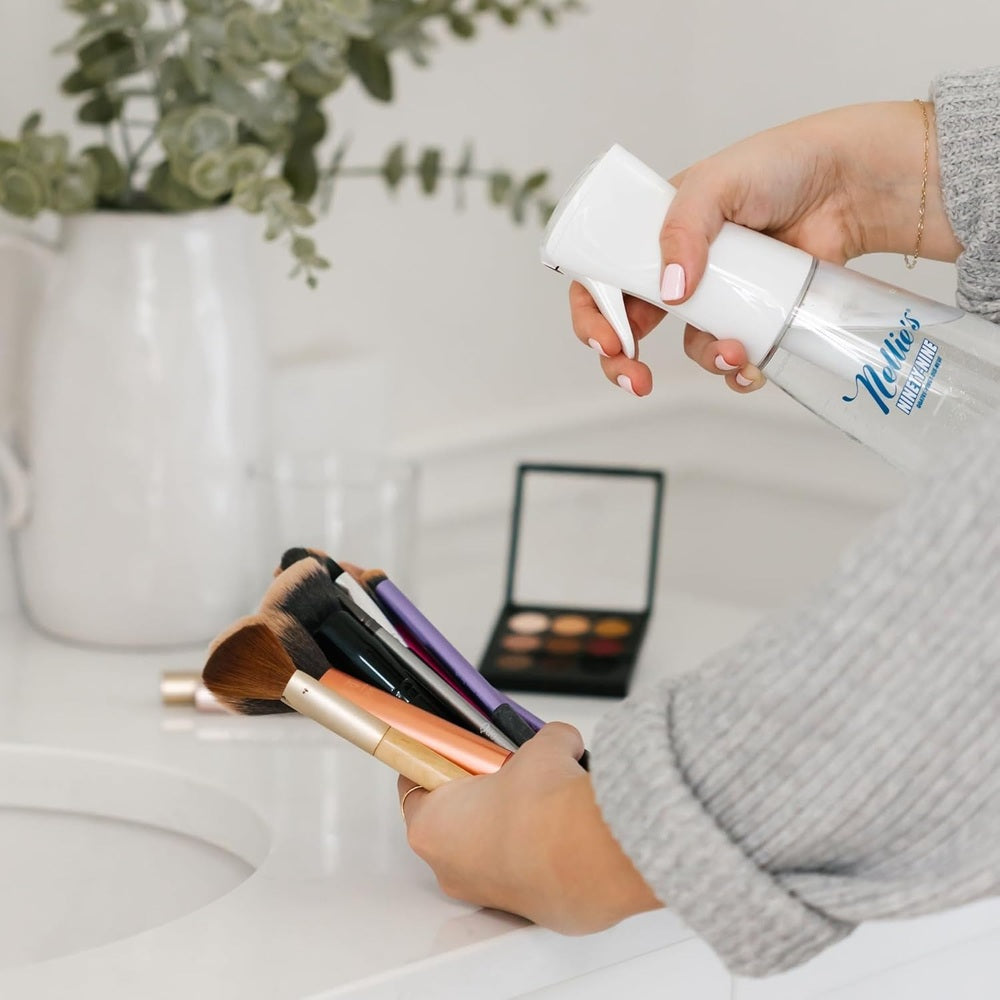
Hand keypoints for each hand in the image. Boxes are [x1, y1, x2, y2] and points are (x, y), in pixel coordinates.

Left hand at [398, 722, 661, 933]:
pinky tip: (557, 829)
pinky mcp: (518, 906)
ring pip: (483, 845)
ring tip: (541, 798)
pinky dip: (530, 849)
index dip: (438, 757)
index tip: (455, 746)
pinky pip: (515, 868)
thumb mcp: (540, 749)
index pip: (415, 782)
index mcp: (430, 824)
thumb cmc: (544, 812)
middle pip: (449, 815)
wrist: (589, 858)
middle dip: (475, 789)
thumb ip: (543, 740)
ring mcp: (481, 891)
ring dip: (505, 821)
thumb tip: (560, 741)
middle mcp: (447, 865)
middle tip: (504, 769)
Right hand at [572, 100, 962, 396]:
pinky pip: (734, 358)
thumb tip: (671, 292)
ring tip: (734, 352)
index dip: (593, 317)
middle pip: (631, 329)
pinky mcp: (753, 317)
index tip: (607, 342)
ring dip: (705, 361)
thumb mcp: (717, 182)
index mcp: (653, 236)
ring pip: (691, 348)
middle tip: (635, 380)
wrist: (848, 183)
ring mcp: (716, 298)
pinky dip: (740, 372)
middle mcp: (677, 271)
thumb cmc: (779, 165)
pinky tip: (753, 365)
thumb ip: (684, 229)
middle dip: (624, 363)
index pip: (602, 281)